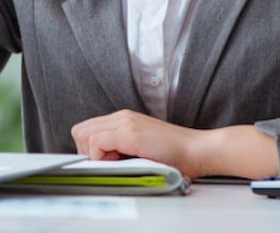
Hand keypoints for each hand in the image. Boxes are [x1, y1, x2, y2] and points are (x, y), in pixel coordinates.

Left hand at [70, 110, 204, 175]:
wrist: (199, 150)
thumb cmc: (175, 155)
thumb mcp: (141, 147)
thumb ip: (121, 147)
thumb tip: (100, 161)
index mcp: (123, 119)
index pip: (87, 129)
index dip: (89, 149)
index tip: (106, 162)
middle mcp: (121, 117)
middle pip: (80, 130)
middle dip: (87, 151)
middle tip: (109, 163)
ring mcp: (124, 122)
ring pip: (84, 134)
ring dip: (95, 154)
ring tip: (118, 162)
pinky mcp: (129, 132)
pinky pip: (97, 143)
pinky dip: (101, 157)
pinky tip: (122, 162)